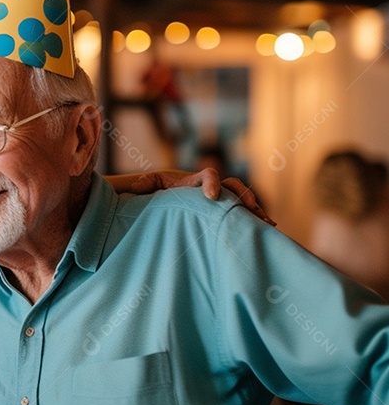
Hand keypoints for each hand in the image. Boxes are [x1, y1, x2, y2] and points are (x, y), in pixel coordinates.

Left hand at [111, 169, 274, 224]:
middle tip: (250, 209)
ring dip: (254, 209)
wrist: (162, 196)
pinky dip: (252, 219)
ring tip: (267, 223)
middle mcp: (210, 187)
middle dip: (243, 196)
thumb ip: (144, 183)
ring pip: (241, 200)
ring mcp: (218, 199)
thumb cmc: (155, 190)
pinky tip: (264, 229)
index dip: (212, 183)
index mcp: (193, 181)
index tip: (211, 197)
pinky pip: (239, 213)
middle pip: (233, 186)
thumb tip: (136, 187)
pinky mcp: (221, 210)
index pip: (208, 174)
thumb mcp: (148, 185)